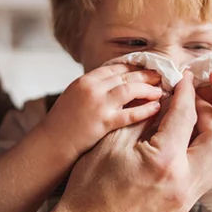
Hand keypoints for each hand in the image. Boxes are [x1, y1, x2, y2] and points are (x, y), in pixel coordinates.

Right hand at [42, 64, 163, 157]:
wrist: (49, 145)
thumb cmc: (63, 126)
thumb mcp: (75, 98)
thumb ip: (96, 90)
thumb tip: (120, 86)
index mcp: (85, 80)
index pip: (116, 66)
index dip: (135, 67)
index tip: (148, 69)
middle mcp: (91, 88)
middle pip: (126, 75)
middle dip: (146, 75)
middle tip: (161, 77)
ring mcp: (96, 104)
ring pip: (130, 89)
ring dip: (148, 89)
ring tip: (161, 91)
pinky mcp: (102, 122)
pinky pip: (129, 113)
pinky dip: (145, 109)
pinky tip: (155, 108)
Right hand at [53, 72, 211, 211]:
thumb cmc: (90, 185)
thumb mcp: (112, 141)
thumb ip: (143, 117)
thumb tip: (162, 98)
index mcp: (164, 162)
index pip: (186, 116)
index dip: (185, 92)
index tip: (184, 78)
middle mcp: (183, 182)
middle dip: (208, 114)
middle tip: (191, 101)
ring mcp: (186, 198)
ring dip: (211, 138)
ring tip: (192, 123)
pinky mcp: (183, 207)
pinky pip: (207, 177)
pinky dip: (204, 156)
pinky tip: (185, 145)